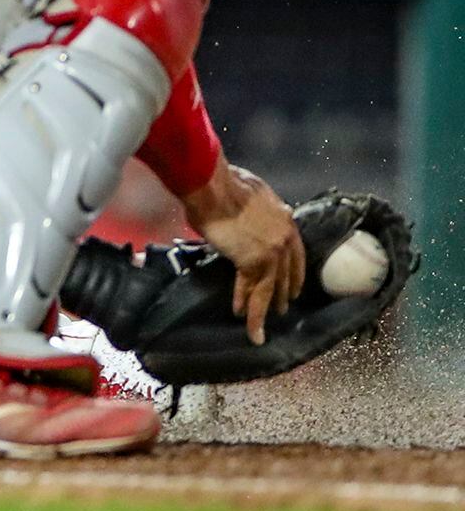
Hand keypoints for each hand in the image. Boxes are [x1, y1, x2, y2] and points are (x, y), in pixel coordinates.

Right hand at [180, 162, 304, 343]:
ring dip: (266, 309)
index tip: (292, 286)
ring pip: (270, 287)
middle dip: (283, 293)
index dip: (294, 273)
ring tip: (263, 326)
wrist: (213, 186)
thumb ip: (259, 208)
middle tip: (282, 308)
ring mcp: (271, 252)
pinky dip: (247, 305)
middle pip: (286, 274)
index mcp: (287, 221)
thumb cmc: (225, 183)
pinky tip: (242, 317)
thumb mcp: (253, 194)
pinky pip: (251, 289)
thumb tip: (251, 211)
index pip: (296, 254)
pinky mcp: (252, 261)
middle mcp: (285, 239)